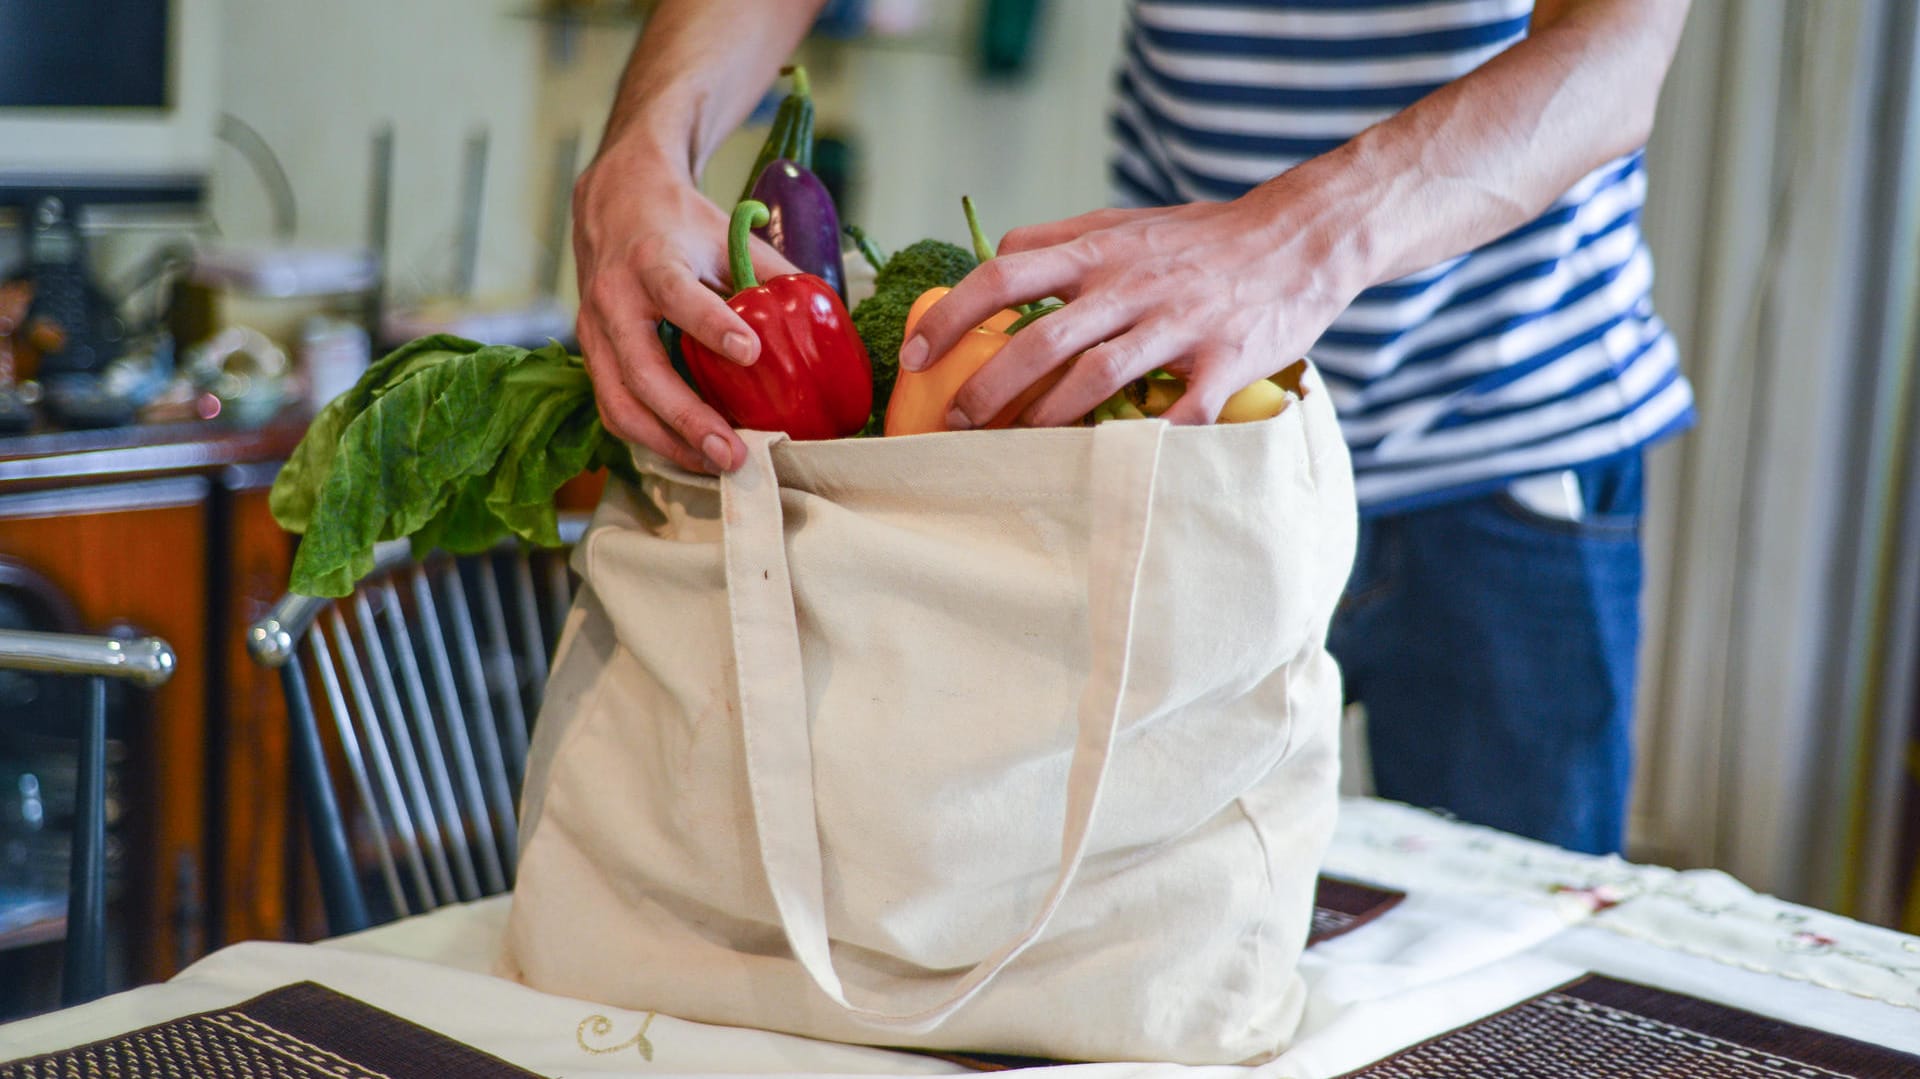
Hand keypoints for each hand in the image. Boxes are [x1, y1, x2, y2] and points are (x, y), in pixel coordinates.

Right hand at [571, 142, 799, 472]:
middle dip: (687, 418)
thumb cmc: (678, 223)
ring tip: (716, 465)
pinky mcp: (593, 356)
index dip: (711, 325)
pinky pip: (615, 408)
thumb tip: (821, 321)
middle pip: (642, 369)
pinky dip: (652, 438)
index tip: (750, 353)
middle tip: (733, 452)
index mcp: (651, 259)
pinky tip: (690, 453)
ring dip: (668, 443)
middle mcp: (614, 298)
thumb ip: (767, 276)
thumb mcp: (724, 235)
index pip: (678, 294)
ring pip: (620, 402)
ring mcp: (595, 332)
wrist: (613, 202)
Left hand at [900, 180, 1366, 428]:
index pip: (1003, 275)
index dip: (951, 317)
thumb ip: (1060, 240)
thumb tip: (992, 257)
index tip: (914, 355)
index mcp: (1099, 252)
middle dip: (989, 388)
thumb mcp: (1124, 223)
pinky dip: (1148, 442)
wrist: (1300, 236)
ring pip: (1098, 375)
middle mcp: (1132, 284)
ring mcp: (1179, 323)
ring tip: (1016, 449)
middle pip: (1041, 338)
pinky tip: (1116, 467)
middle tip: (957, 424)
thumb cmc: (1202, 238)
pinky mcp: (1226, 359)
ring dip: (1048, 419)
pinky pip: (1180, 411)